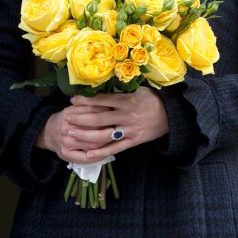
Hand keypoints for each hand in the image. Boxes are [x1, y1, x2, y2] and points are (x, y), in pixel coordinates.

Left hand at [36, 86, 168, 163]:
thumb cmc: (152, 99)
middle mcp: (126, 116)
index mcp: (127, 101)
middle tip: (66, 118)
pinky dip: (100, 152)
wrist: (172, 115)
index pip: (101, 101)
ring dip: (85, 135)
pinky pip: (114, 149)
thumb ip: (120, 90)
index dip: (85, 101)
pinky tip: (87, 153)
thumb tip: (100, 84)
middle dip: (80, 119)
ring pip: (103, 135)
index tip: (72, 100)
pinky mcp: (133, 142)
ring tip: (70, 133)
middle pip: (98, 119)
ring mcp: (129, 131)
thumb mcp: (137, 89)